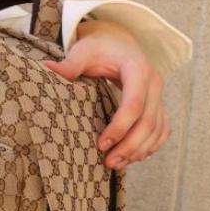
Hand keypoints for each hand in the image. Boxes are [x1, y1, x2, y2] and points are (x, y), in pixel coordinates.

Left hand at [43, 20, 170, 169]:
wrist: (120, 44)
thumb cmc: (100, 49)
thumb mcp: (84, 51)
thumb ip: (70, 64)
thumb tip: (47, 69)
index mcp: (137, 68)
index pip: (134, 102)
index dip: (120, 127)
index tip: (101, 145)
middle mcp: (154, 82)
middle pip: (148, 121)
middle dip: (129, 146)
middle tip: (108, 163)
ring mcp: (159, 95)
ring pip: (157, 129)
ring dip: (138, 151)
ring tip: (115, 165)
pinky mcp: (160, 106)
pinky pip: (162, 131)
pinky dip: (150, 147)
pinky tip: (132, 158)